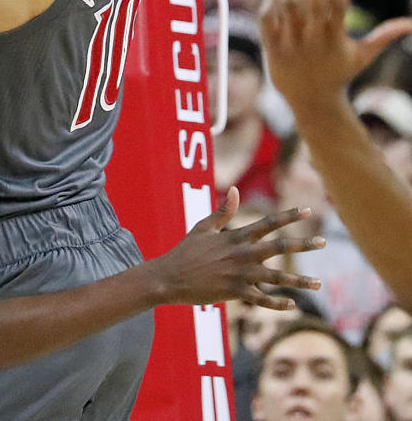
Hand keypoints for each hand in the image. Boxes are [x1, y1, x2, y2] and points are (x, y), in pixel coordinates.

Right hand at [151, 188, 323, 308]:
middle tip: (323, 242)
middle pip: (280, 247)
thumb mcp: (204, 227)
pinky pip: (262, 300)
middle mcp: (242, 254)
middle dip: (303, 245)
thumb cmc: (187, 250)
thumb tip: (236, 191)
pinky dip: (277, 303)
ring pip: (277, 277)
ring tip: (318, 284)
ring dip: (299, 280)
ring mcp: (241, 274)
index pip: (268, 223)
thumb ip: (223, 211)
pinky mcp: (236, 293)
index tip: (307, 211)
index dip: (288, 216)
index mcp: (236, 236)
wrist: (172, 277)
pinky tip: (292, 304)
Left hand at [260, 0, 411, 110]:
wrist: (312, 103)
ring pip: (288, 6)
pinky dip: (268, 5)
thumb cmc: (339, 74)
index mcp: (336, 36)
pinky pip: (267, 21)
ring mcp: (292, 42)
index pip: (340, 3)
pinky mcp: (273, 48)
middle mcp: (314, 37)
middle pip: (313, 1)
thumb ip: (384, 36)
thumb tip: (411, 24)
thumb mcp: (362, 56)